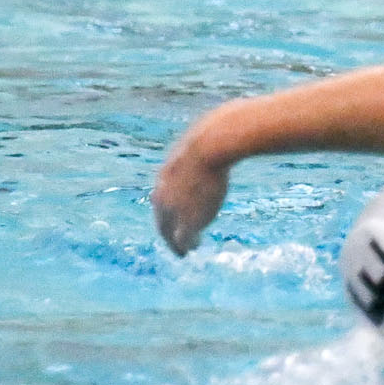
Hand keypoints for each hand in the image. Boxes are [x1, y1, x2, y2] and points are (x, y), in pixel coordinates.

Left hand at [153, 138, 230, 254]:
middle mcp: (163, 196)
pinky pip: (182, 239)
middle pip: (161, 219)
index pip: (161, 200)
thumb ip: (205, 148)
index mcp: (164, 178)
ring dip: (176, 242)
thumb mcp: (204, 143)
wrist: (210, 146)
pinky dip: (184, 246)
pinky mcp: (187, 220)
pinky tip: (190, 250)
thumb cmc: (213, 138)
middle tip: (173, 243)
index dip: (168, 211)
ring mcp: (174, 209)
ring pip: (169, 232)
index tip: (176, 219)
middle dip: (167, 232)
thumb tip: (222, 134)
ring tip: (184, 250)